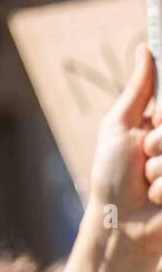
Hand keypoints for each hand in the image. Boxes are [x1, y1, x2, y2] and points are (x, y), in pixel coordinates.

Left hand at [90, 45, 161, 255]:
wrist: (121, 223)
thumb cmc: (114, 175)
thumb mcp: (120, 127)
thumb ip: (138, 90)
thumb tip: (145, 49)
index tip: (153, 125)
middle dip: (157, 142)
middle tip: (144, 157)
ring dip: (159, 169)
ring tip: (149, 181)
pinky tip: (158, 198)